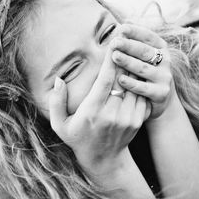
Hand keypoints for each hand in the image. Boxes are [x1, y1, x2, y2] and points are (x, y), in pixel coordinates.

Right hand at [48, 48, 146, 178]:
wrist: (104, 160)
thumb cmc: (78, 139)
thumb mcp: (60, 125)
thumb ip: (56, 102)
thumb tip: (59, 79)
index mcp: (93, 112)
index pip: (105, 79)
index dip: (111, 59)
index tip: (113, 41)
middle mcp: (113, 114)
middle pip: (123, 79)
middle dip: (124, 57)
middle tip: (125, 38)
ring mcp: (128, 118)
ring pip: (134, 85)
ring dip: (133, 67)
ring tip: (132, 50)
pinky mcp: (138, 120)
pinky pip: (141, 95)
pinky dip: (139, 81)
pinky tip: (136, 70)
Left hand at [110, 23, 174, 118]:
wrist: (161, 100)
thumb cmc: (146, 75)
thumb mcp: (143, 59)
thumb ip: (133, 47)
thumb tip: (119, 30)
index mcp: (161, 49)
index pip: (148, 37)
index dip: (136, 32)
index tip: (122, 28)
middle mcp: (165, 61)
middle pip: (145, 52)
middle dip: (129, 45)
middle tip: (114, 42)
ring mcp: (164, 77)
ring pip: (144, 68)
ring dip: (128, 62)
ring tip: (115, 57)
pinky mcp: (161, 93)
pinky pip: (144, 88)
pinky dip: (132, 83)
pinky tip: (120, 79)